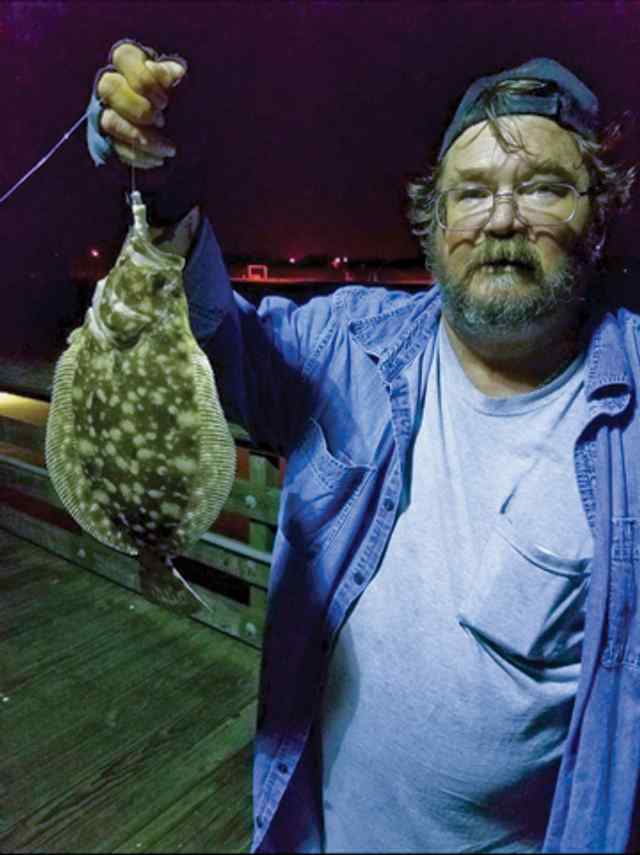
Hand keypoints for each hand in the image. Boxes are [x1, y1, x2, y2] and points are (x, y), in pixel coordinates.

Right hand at [97, 41, 185, 168]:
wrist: (193, 140)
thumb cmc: (189, 104)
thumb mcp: (188, 88)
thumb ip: (179, 79)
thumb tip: (175, 73)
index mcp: (133, 64)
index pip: (123, 56)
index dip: (143, 80)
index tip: (165, 102)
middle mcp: (115, 85)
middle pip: (108, 87)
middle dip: (137, 108)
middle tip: (161, 122)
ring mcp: (108, 112)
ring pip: (109, 120)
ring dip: (139, 137)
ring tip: (168, 149)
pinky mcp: (110, 139)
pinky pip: (115, 147)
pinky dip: (138, 156)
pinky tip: (159, 159)